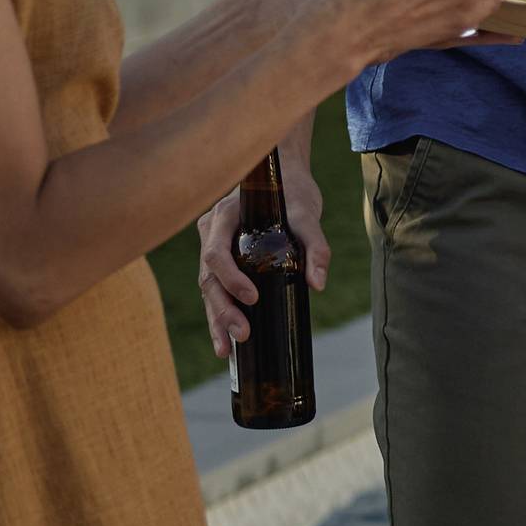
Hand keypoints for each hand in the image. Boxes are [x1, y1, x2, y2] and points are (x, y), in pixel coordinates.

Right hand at [197, 154, 330, 355]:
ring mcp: (213, 248)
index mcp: (223, 218)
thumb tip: (317, 284)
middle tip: (243, 335)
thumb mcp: (308, 214)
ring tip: (227, 350)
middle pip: (208, 278)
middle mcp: (211, 234)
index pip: (216, 253)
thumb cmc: (292, 191)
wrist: (282, 175)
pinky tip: (226, 342)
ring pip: (208, 289)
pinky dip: (220, 314)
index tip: (252, 298)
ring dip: (217, 319)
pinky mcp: (223, 260)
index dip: (231, 279)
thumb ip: (315, 246)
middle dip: (222, 310)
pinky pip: (217, 289)